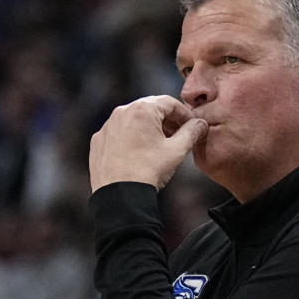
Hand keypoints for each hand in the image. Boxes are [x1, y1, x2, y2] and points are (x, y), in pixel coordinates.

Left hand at [89, 95, 207, 191]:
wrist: (119, 195)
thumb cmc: (149, 171)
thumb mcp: (176, 151)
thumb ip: (191, 133)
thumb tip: (200, 124)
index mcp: (142, 110)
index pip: (169, 102)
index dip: (184, 113)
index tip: (192, 125)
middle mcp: (121, 112)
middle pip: (150, 109)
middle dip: (167, 120)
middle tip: (179, 134)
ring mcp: (107, 126)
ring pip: (133, 120)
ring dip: (149, 128)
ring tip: (160, 146)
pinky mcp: (98, 141)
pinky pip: (118, 133)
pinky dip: (130, 138)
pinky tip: (139, 154)